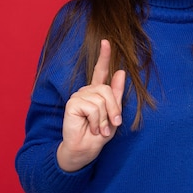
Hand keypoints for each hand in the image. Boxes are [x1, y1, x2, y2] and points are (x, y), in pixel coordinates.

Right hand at [56, 39, 124, 171]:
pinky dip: (97, 121)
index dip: (104, 56)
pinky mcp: (72, 103)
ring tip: (99, 128)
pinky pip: (93, 107)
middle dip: (114, 109)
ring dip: (105, 118)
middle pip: (107, 90)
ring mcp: (78, 96)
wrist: (85, 150)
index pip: (100, 71)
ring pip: (102, 99)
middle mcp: (86, 91)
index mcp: (96, 92)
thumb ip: (116, 94)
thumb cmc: (99, 134)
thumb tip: (120, 72)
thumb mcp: (113, 114)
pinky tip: (91, 127)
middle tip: (112, 125)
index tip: (106, 41)